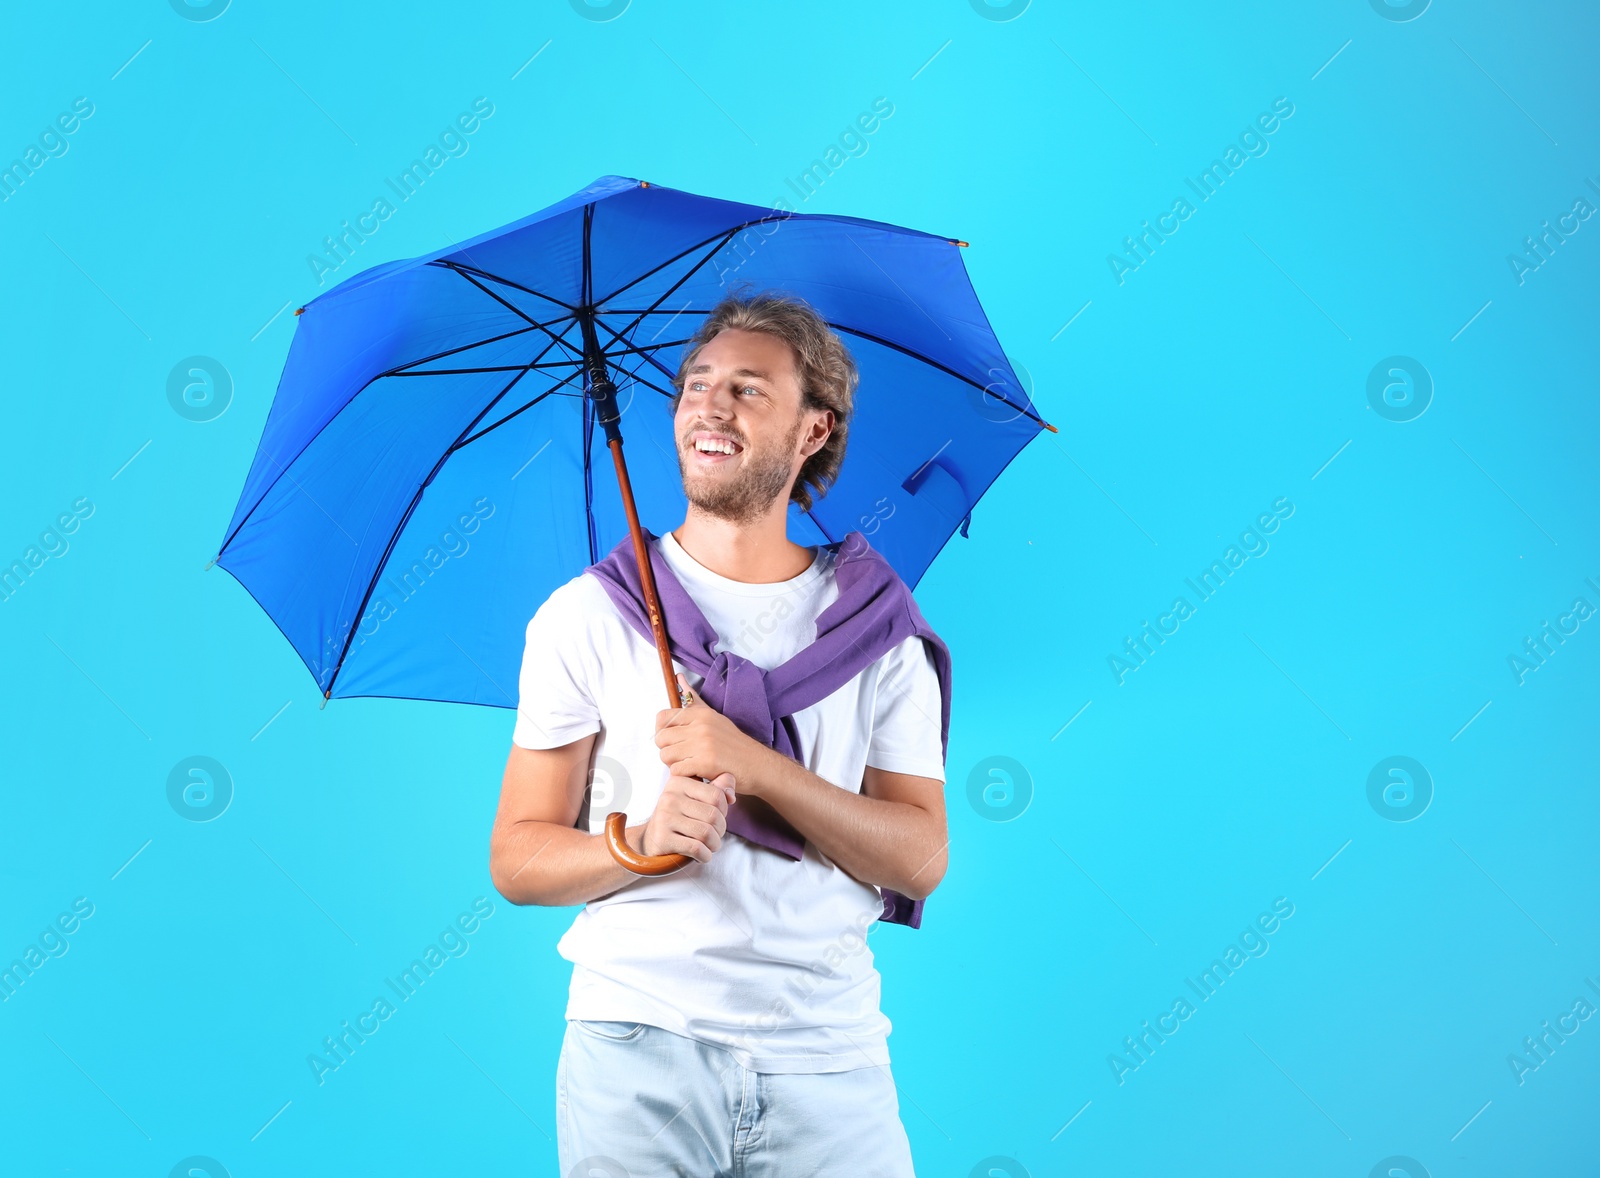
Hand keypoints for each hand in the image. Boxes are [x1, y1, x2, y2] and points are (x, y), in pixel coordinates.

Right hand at [640, 772, 735, 863]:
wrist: (651, 841)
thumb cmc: (680, 818)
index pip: (717, 795)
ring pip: (706, 833)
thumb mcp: (696, 798)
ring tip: (710, 845)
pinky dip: (705, 855)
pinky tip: (702, 855)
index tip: (717, 818)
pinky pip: (696, 848)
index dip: (724, 810)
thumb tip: (731, 795)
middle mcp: (669, 797)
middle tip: (715, 835)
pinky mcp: (662, 838)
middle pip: (713, 815)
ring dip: (714, 844)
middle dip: (720, 830)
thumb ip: (717, 788)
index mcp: (679, 782)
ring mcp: (664, 818)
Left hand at [654, 674, 766, 795]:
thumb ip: (693, 699)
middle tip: (681, 754)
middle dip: (667, 749)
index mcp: (701, 714)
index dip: (662, 731)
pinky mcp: (706, 763)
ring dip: (674, 763)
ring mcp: (703, 744)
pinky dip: (683, 774)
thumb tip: (679, 679)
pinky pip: (676, 770)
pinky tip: (695, 772)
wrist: (756, 764)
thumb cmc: (734, 743)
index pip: (663, 717)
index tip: (671, 739)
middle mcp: (701, 726)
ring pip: (666, 755)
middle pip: (661, 738)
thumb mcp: (714, 716)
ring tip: (689, 763)